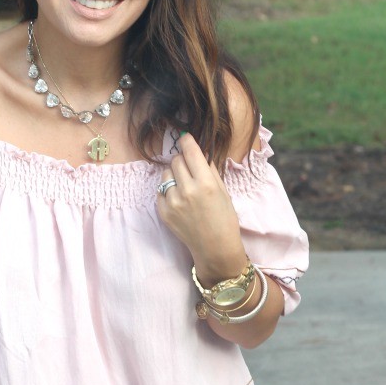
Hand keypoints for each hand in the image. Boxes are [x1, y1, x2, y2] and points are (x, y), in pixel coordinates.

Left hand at [157, 132, 246, 283]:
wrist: (215, 247)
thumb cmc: (224, 218)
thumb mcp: (223, 191)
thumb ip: (209, 170)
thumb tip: (198, 153)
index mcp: (205, 184)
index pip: (190, 152)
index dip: (187, 142)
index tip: (185, 137)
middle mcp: (187, 191)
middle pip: (176, 161)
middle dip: (182, 161)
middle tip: (190, 169)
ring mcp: (173, 202)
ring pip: (166, 174)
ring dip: (174, 175)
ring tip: (184, 186)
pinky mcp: (163, 212)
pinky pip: (160, 191)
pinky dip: (168, 191)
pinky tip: (179, 199)